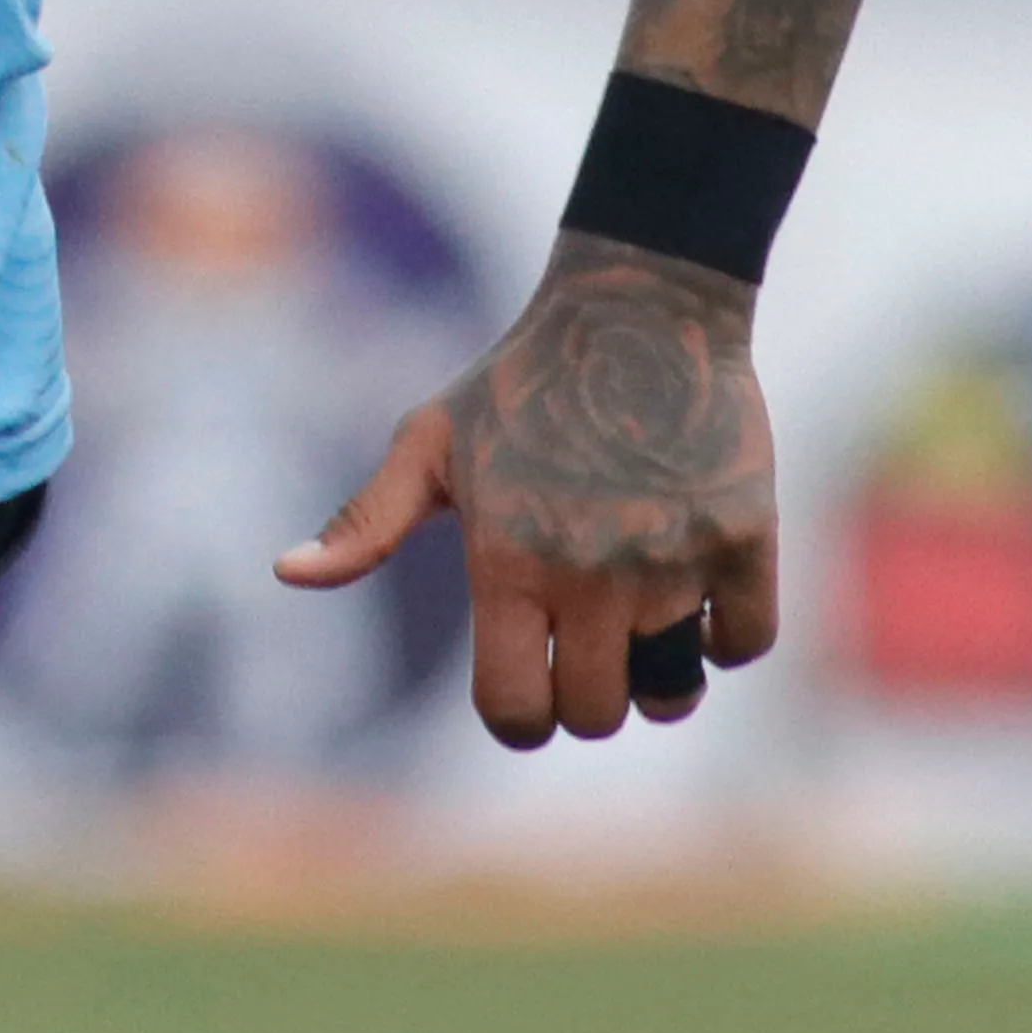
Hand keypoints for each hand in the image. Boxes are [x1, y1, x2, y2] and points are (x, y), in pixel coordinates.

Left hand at [277, 237, 779, 747]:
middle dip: (580, 701)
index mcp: (507, 562)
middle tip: (577, 652)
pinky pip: (745, 644)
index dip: (515, 722)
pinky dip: (723, 637)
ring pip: (673, 694)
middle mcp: (590, 574)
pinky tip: (696, 598)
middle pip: (594, 714)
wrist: (638, 310)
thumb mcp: (429, 443)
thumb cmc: (518, 383)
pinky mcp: (743, 539)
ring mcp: (672, 560)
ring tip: (638, 637)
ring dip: (656, 683)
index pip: (514, 712)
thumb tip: (286, 574)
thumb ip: (363, 522)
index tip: (522, 698)